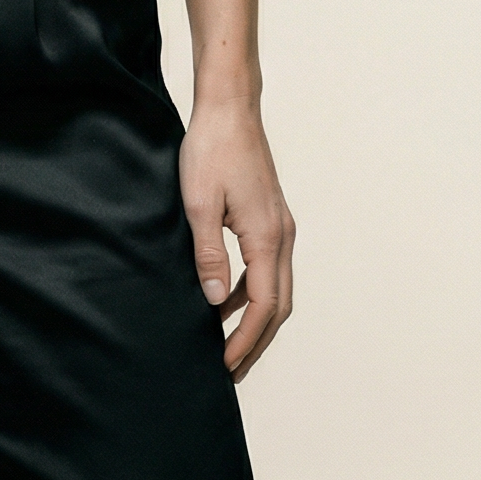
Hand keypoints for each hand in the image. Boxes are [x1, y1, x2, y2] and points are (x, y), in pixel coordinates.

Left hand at [179, 99, 295, 380]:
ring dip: (255, 319)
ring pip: (276, 288)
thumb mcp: (198, 204)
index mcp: (267, 237)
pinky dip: (250, 292)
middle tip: (231, 371)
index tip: (225, 364)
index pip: (263, 306)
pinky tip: (224, 300)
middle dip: (256, 341)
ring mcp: (280, 226)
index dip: (245, 340)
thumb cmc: (211, 149)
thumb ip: (207, 254)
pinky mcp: (271, 217)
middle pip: (278, 305)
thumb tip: (213, 301)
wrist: (229, 108)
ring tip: (228, 345)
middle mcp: (282, 236)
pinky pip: (267, 268)